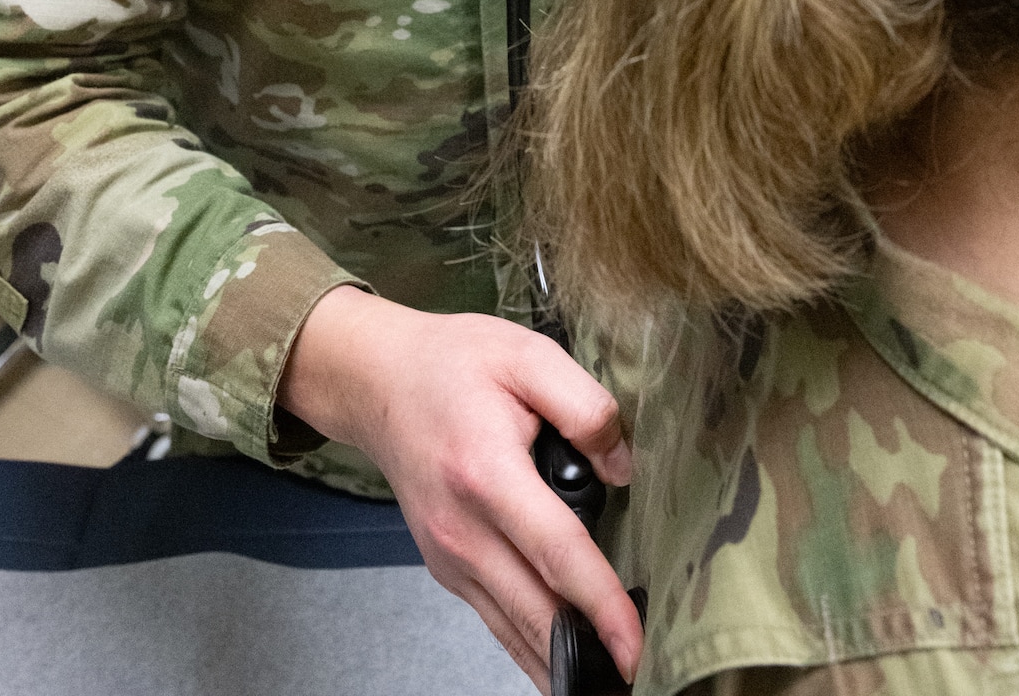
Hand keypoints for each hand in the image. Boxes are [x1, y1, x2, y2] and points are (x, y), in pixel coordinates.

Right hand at [277, 285, 641, 690]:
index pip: (556, 552)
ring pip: (515, 631)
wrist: (379, 381)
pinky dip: (534, 646)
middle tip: (639, 672)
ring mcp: (450, 557)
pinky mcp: (447, 568)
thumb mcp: (527, 355)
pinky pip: (496, 621)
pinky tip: (569, 654)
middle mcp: (463, 530)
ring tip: (612, 673)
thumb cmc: (452, 363)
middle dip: (590, 653)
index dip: (600, 603)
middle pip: (536, 612)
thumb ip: (584, 405)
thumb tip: (624, 467)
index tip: (635, 645)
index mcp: (487, 472)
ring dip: (563, 660)